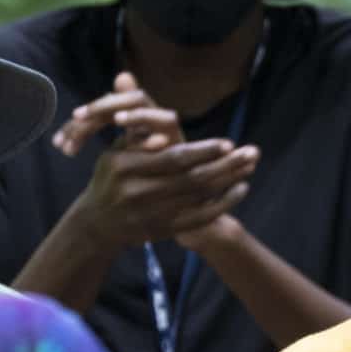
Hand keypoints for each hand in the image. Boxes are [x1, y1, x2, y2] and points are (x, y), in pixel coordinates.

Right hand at [53, 72, 256, 247]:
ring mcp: (152, 214)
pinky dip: (223, 204)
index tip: (228, 143)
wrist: (99, 223)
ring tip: (250, 166)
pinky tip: (240, 189)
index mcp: (126, 167)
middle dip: (225, 166)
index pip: (173, 158)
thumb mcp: (115, 151)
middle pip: (192, 178)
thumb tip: (160, 121)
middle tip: (251, 153)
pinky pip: (200, 218)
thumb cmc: (111, 178)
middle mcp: (139, 193)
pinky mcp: (163, 230)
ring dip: (229, 181)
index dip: (203, 151)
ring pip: (199, 197)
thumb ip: (137, 133)